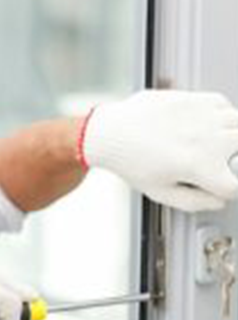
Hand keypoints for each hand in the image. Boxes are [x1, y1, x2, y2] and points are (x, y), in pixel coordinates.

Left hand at [82, 90, 237, 210]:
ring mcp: (203, 116)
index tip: (219, 188)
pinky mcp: (195, 99)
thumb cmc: (131, 162)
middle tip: (214, 165)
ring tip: (212, 146)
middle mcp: (206, 139)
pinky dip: (223, 117)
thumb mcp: (160, 192)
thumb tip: (219, 200)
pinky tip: (206, 126)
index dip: (227, 191)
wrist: (112, 133)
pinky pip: (225, 105)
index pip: (235, 185)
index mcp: (199, 166)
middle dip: (233, 162)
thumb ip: (195, 202)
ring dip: (232, 138)